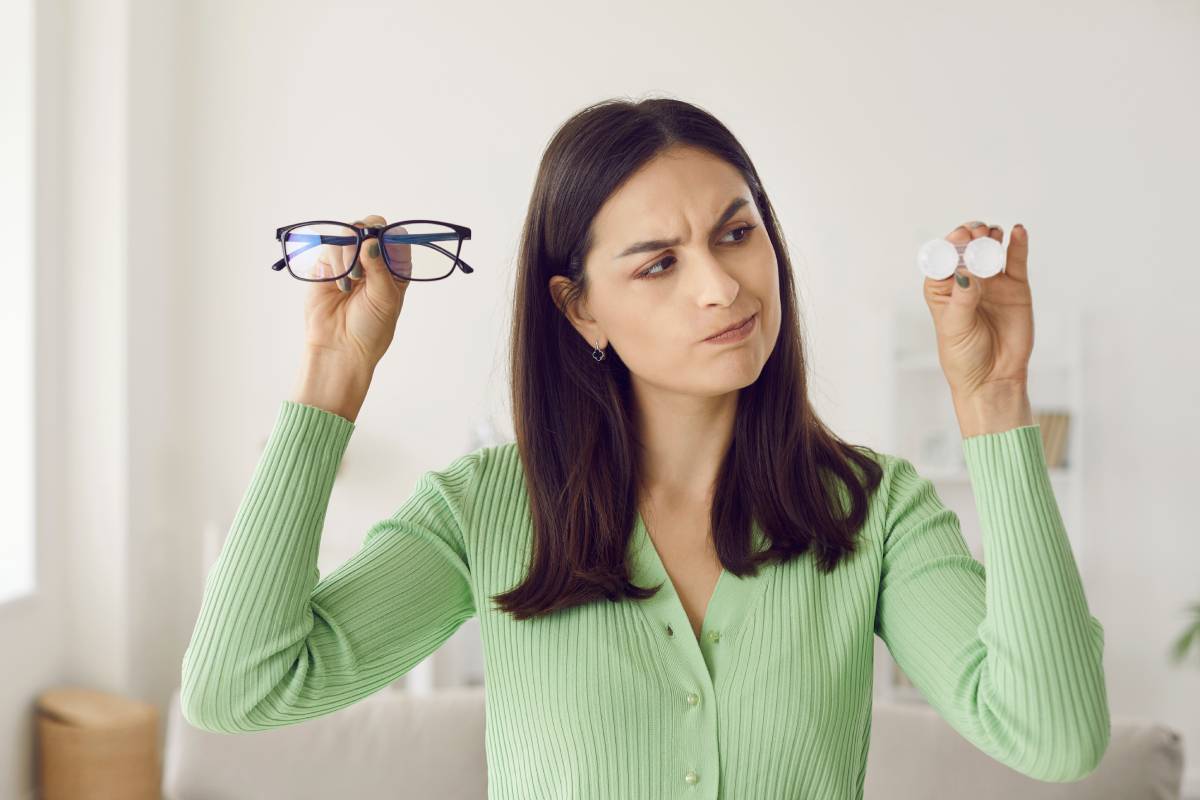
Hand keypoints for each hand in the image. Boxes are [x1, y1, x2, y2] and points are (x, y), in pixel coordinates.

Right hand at [300, 213, 410, 367]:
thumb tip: (371, 241)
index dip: (390, 233)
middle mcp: (372, 261)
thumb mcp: (385, 298)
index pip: (396, 236)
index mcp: (394, 268)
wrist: (340, 348)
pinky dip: (335, 261)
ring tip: (352, 278)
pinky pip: (329, 247)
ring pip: (348, 233)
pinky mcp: (326, 265)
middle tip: (364, 251)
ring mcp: (348, 261)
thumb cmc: (370, 329)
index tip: (382, 240)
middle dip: (366, 235)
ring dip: (350, 251)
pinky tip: (340, 285)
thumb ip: (380, 268)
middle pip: (371, 227)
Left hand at [923, 220, 1032, 399]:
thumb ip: (963, 298)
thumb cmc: (964, 356)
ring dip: (989, 237)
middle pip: (966, 250)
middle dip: (969, 237)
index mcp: (941, 289)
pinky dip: (1017, 244)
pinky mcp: (1015, 286)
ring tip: (992, 233)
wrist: (993, 377)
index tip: (958, 238)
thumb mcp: (956, 327)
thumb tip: (966, 270)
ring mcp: (991, 281)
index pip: (942, 260)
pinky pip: (1015, 260)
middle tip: (976, 232)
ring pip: (989, 250)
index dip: (949, 246)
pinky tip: (1018, 231)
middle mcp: (965, 281)